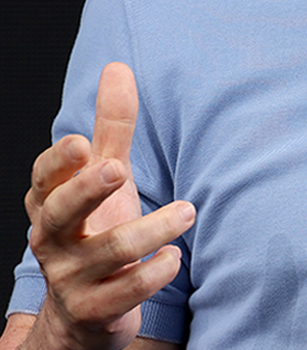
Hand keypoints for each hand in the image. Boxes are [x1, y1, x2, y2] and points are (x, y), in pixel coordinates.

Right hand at [19, 63, 193, 349]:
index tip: (82, 143)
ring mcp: (72, 277)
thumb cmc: (95, 230)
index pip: (44, 179)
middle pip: (59, 214)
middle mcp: (54, 239)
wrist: (84, 314)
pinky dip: (152, 274)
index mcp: (53, 203)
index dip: (57, 163)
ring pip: (106, 252)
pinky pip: (124, 293)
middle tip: (118, 170)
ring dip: (150, 230)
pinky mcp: (95, 310)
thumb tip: (118, 67)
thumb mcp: (104, 177)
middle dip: (86, 191)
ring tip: (187, 210)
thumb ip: (112, 128)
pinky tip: (174, 258)